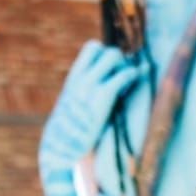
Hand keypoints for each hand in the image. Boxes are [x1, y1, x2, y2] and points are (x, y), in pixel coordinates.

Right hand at [41, 41, 145, 163]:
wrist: (61, 147)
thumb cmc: (70, 132)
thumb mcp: (72, 105)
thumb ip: (83, 91)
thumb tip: (99, 87)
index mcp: (74, 78)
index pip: (92, 48)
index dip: (106, 56)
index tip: (111, 73)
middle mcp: (81, 77)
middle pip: (106, 50)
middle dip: (118, 62)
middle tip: (121, 80)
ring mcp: (91, 85)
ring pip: (115, 55)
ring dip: (125, 67)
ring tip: (126, 86)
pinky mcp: (103, 96)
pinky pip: (124, 74)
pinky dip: (133, 75)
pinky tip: (134, 84)